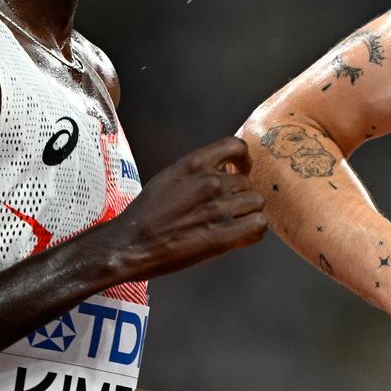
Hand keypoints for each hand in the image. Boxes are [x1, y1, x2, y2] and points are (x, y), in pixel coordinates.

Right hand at [105, 136, 265, 278]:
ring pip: (256, 203)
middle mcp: (211, 182)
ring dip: (248, 213)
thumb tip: (220, 174)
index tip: (241, 169)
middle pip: (247, 182)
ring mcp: (220, 208)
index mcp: (194, 164)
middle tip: (227, 210)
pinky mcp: (225, 235)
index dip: (244, 159)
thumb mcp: (169, 178)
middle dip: (240, 195)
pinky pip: (259, 225)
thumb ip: (196, 173)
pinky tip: (243, 236)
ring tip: (235, 224)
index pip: (235, 146)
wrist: (132, 243)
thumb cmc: (145, 215)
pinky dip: (255, 230)